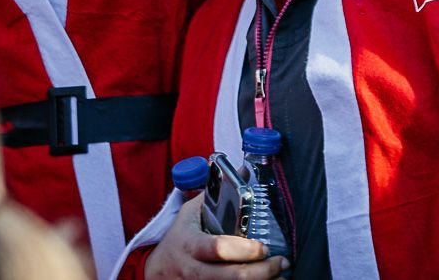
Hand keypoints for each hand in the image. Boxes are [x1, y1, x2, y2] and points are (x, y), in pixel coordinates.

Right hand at [144, 198, 285, 279]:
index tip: (263, 246)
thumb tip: (242, 170)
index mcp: (191, 244)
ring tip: (280, 274)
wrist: (157, 272)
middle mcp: (195, 270)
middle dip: (264, 271)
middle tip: (280, 261)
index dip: (244, 250)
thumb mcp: (188, 216)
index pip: (218, 248)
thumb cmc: (179, 240)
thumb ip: (213, 195)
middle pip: (234, 277)